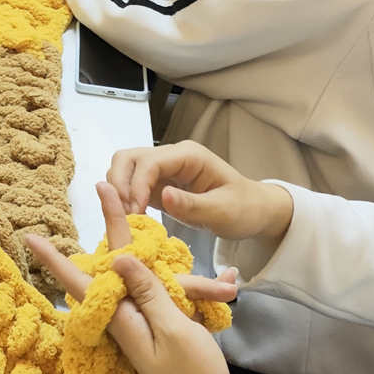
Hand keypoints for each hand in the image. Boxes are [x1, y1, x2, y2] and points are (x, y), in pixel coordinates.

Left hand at [24, 182, 237, 373]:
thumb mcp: (172, 331)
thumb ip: (147, 292)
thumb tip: (118, 256)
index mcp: (121, 317)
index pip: (81, 281)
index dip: (56, 259)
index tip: (31, 238)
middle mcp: (126, 314)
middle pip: (117, 263)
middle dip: (116, 226)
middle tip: (105, 188)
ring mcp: (144, 319)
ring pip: (153, 278)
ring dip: (188, 277)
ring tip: (215, 274)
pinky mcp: (162, 323)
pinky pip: (173, 295)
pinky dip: (200, 290)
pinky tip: (227, 287)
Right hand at [107, 141, 294, 247]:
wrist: (254, 211)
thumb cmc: (244, 209)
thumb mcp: (224, 212)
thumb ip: (193, 205)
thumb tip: (162, 196)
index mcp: (188, 156)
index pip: (149, 162)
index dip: (136, 184)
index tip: (134, 211)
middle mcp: (171, 157)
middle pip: (128, 158)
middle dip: (120, 183)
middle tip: (125, 214)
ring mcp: (162, 170)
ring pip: (124, 168)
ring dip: (119, 190)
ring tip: (128, 217)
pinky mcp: (157, 185)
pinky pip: (131, 184)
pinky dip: (124, 198)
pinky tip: (131, 217)